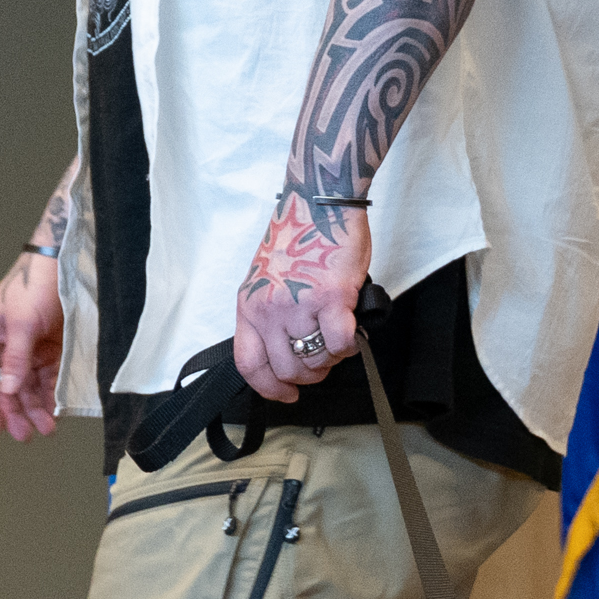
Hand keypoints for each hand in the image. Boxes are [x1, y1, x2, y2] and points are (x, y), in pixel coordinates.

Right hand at [0, 253, 65, 439]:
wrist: (65, 262)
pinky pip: (47, 377)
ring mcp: (28, 349)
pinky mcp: (50, 348)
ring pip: (27, 387)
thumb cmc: (35, 283)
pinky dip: (50, 394)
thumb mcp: (22, 323)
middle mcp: (5, 347)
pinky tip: (55, 408)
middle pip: (5, 388)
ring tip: (46, 428)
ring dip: (35, 408)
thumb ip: (15, 359)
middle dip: (15, 412)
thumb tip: (7, 390)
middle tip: (26, 434)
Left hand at [236, 194, 365, 400]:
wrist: (319, 203)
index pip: (249, 364)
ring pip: (315, 360)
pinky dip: (348, 346)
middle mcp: (269, 309)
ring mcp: (299, 305)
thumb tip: (286, 350)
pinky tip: (349, 332)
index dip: (268, 388)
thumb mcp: (265, 280)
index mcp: (249, 305)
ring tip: (335, 342)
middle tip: (321, 364)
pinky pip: (340, 344)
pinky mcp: (331, 299)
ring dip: (329, 360)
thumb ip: (269, 315)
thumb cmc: (299, 237)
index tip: (285, 394)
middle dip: (307, 376)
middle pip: (286, 368)